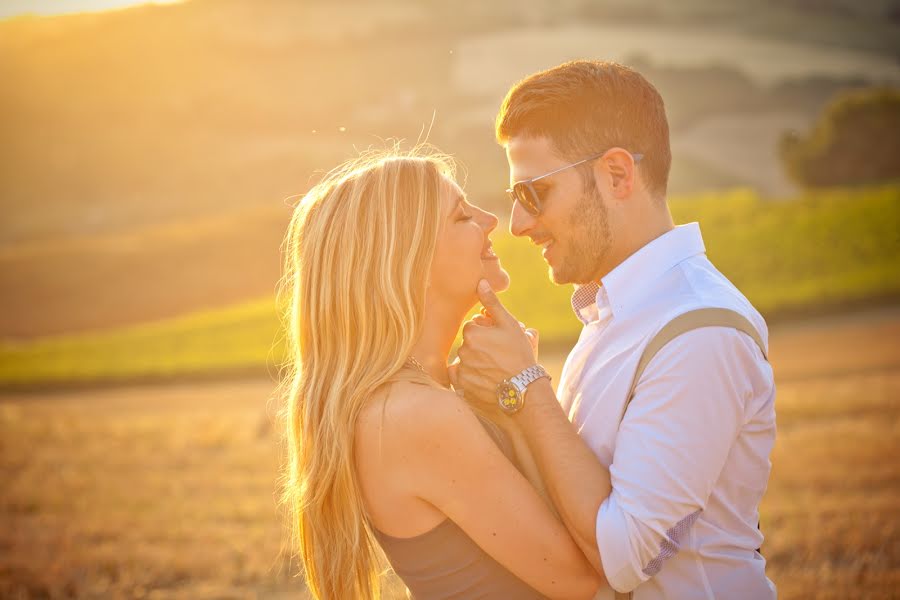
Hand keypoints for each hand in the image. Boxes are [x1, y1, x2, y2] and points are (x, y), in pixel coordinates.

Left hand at [455, 280, 538, 409]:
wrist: (523, 389)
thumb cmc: (519, 354)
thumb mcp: (509, 324)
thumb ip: (492, 303)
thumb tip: (480, 282)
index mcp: (472, 332)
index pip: (472, 327)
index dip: (486, 333)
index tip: (499, 341)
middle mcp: (463, 350)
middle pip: (468, 344)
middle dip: (480, 347)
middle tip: (499, 356)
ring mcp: (462, 369)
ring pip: (465, 359)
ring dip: (475, 361)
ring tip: (494, 369)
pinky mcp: (462, 386)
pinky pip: (459, 377)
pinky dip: (468, 376)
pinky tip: (483, 378)